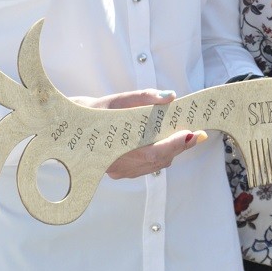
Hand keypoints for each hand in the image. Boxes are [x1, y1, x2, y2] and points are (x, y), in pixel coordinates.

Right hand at [74, 90, 207, 179]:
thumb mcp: (119, 99)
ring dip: (171, 151)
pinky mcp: (121, 173)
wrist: (75, 126)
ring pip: (156, 165)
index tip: (192, 133)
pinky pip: (148, 166)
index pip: (155, 152)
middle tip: (196, 133)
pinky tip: (165, 143)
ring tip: (184, 136)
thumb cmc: (97, 111)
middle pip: (160, 160)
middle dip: (180, 146)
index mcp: (118, 149)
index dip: (176, 144)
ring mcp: (120, 172)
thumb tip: (170, 97)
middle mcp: (119, 166)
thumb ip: (144, 97)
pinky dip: (160, 155)